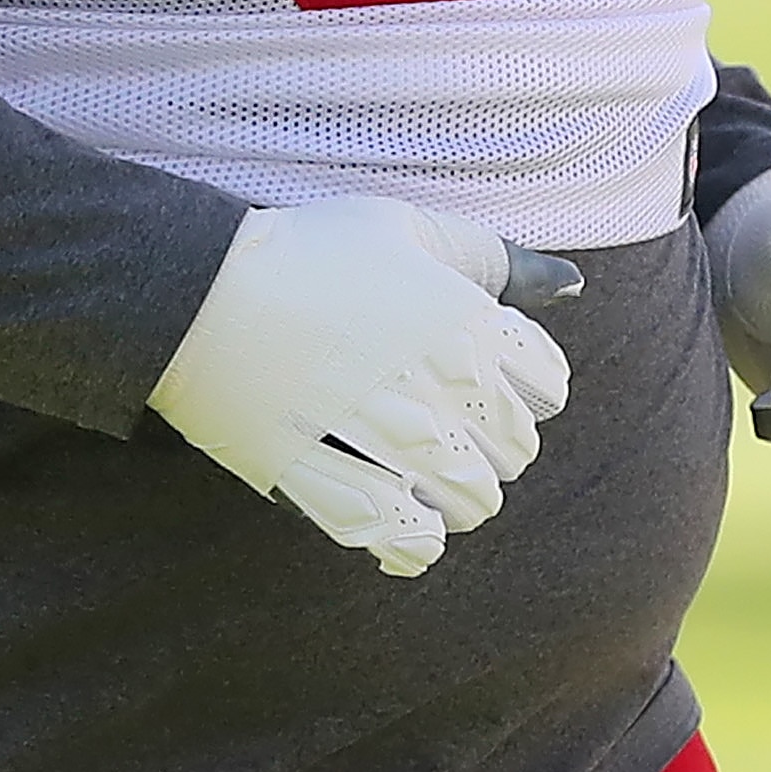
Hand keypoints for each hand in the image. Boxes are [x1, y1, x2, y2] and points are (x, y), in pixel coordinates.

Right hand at [148, 200, 581, 578]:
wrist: (199, 288)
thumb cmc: (310, 250)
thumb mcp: (411, 230)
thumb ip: (498, 261)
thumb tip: (571, 285)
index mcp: (463, 323)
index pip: (546, 383)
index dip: (526, 383)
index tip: (488, 378)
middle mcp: (434, 387)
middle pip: (511, 450)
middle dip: (494, 445)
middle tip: (454, 429)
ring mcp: (380, 442)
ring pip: (467, 500)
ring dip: (460, 496)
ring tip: (431, 477)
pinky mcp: (325, 482)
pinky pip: (398, 536)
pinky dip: (414, 541)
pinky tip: (408, 528)